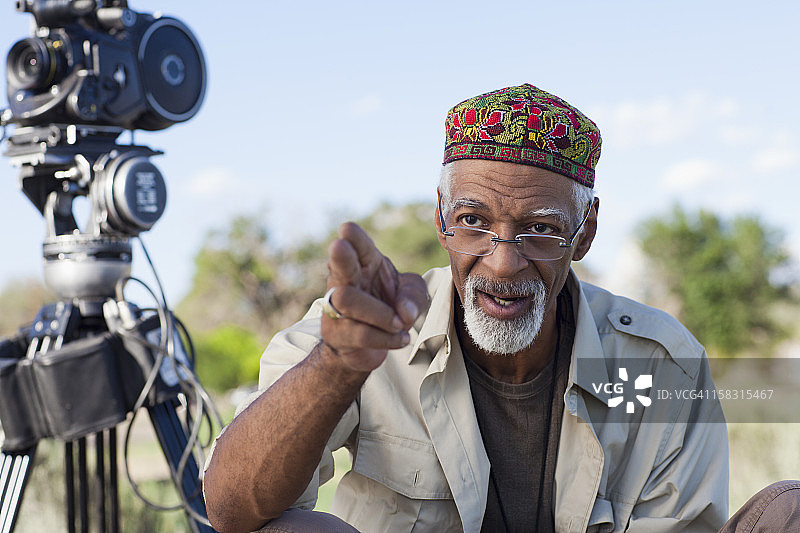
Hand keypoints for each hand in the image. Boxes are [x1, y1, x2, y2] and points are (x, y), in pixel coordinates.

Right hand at [320, 222, 427, 371]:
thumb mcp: (412, 296)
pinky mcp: (336, 333)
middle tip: (339, 246)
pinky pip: (361, 333)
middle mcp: (345, 281)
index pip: (358, 246)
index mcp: (365, 264)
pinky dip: (386, 338)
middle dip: (340, 256)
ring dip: (380, 314)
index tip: (347, 228)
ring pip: (348, 300)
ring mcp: (336, 307)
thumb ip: (414, 297)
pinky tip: (400, 339)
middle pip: (339, 266)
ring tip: (400, 323)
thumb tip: (403, 314)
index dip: (353, 237)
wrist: (367, 347)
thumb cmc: (389, 308)